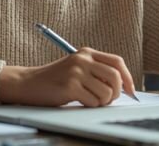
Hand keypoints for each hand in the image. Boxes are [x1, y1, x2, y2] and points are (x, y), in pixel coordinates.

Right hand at [0, 47, 136, 106]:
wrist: (28, 83)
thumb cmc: (55, 79)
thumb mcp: (77, 67)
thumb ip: (96, 71)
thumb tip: (124, 87)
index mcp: (86, 52)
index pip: (117, 62)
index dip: (127, 77)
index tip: (130, 90)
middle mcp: (82, 59)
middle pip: (115, 77)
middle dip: (116, 93)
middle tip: (108, 99)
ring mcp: (76, 72)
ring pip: (106, 92)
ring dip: (102, 102)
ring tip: (90, 100)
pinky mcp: (70, 86)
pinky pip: (93, 101)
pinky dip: (90, 105)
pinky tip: (79, 101)